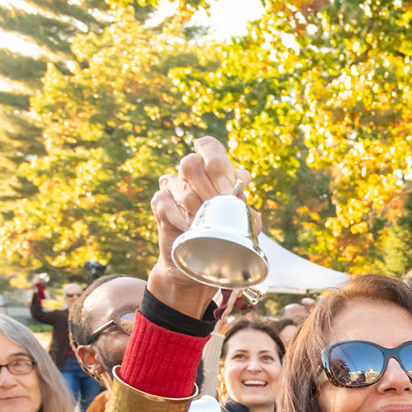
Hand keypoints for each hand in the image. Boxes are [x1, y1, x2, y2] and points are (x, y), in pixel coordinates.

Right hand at [149, 136, 253, 317]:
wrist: (201, 264)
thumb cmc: (225, 238)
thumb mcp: (243, 227)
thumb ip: (248, 215)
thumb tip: (251, 212)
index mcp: (214, 171)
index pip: (209, 147)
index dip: (217, 163)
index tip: (228, 189)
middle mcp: (192, 174)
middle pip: (190, 162)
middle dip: (208, 187)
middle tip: (217, 206)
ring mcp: (173, 187)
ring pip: (178, 184)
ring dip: (196, 206)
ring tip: (205, 223)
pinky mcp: (160, 204)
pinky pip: (165, 203)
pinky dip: (180, 218)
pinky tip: (190, 228)